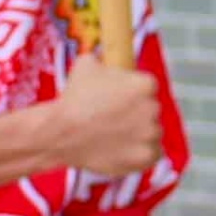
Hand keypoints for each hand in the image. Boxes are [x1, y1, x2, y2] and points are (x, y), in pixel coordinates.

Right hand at [31, 55, 161, 190]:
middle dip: (136, 112)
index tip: (119, 99)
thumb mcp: (87, 64)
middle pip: (150, 109)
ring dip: (139, 133)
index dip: (131, 92)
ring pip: (151, 132)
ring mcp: (151, 135)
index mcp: (145, 84)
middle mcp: (153, 108)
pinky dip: (140, 153)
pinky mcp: (147, 157)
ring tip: (115, 135)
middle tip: (113, 118)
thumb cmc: (74, 98)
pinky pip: (151, 154)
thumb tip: (105, 58)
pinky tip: (123, 149)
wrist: (62, 133)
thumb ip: (104, 59)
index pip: (146, 87)